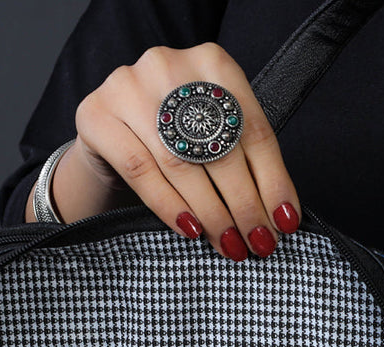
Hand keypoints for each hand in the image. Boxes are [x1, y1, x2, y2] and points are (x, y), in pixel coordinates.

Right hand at [30, 43, 299, 259]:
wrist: (110, 132)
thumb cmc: (173, 136)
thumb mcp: (213, 135)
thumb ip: (245, 160)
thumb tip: (281, 216)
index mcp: (213, 64)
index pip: (255, 132)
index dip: (274, 182)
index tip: (286, 222)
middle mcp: (170, 66)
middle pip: (220, 150)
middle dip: (245, 205)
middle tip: (259, 242)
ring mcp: (128, 87)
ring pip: (182, 164)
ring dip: (212, 214)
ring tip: (229, 244)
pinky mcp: (97, 116)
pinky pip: (142, 172)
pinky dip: (170, 207)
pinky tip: (191, 231)